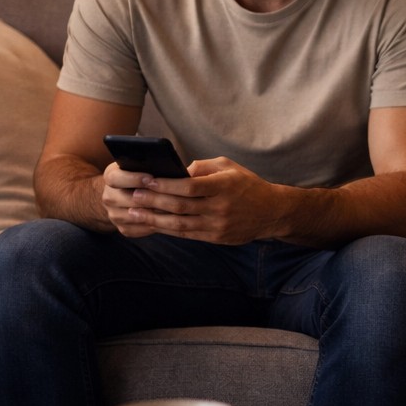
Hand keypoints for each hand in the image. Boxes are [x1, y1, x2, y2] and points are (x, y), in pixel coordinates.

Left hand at [103, 157, 284, 244]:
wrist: (271, 212)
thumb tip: (175, 172)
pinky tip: (153, 224)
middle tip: (134, 195)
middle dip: (154, 201)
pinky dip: (167, 230)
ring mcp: (219, 225)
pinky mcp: (217, 238)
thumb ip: (202, 167)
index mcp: (224, 186)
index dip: (166, 184)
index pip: (190, 186)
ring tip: (135, 213)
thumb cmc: (247, 184)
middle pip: (181, 206)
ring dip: (155, 219)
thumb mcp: (229, 167)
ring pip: (180, 224)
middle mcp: (221, 207)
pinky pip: (187, 234)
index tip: (147, 179)